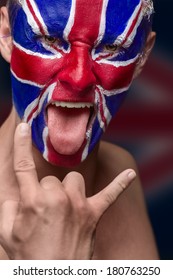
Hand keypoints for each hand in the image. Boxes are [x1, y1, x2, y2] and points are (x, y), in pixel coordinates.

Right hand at [0, 123, 135, 259]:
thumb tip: (15, 190)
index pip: (23, 166)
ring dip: (67, 191)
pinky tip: (130, 175)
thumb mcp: (7, 233)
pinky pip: (111, 194)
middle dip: (46, 192)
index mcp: (32, 201)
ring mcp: (78, 205)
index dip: (22, 144)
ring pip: (73, 180)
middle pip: (51, 178)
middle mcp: (57, 199)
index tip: (25, 127)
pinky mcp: (94, 213)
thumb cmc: (29, 256)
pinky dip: (120, 184)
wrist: (53, 277)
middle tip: (45, 213)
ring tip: (64, 208)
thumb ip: (7, 206)